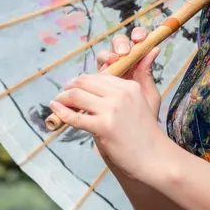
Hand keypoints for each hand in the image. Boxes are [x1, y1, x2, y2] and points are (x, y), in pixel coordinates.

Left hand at [48, 27, 175, 184]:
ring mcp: (112, 110)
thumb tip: (152, 50)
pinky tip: (55, 110)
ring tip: (56, 103)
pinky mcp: (104, 127)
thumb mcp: (148, 100)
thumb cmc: (146, 133)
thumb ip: (143, 76)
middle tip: (61, 95)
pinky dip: (61, 112)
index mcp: (129, 86)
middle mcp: (121, 95)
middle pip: (84, 82)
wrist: (154, 159)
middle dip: (68, 87)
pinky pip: (76, 117)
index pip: (97, 76)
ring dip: (62, 98)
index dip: (81, 81)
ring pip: (76, 96)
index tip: (73, 88)